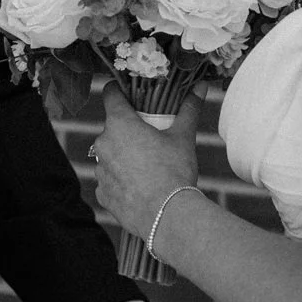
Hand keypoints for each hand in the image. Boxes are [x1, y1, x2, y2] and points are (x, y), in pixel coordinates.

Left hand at [88, 89, 200, 237]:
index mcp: (120, 124)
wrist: (166, 215)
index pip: (110, 95)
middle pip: (113, 128)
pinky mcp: (102, 193)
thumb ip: (189, 109)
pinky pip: (110, 180)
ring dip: (124, 156)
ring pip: (110, 155)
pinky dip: (121, 180)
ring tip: (148, 167)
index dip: (119, 90)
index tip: (128, 92)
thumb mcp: (183, 137)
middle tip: (150, 137)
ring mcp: (100, 170)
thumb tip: (201, 85)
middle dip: (128, 130)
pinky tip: (140, 186)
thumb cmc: (174, 170)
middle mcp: (102, 144)